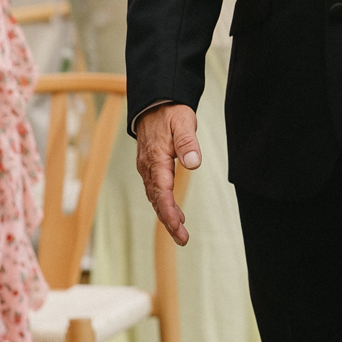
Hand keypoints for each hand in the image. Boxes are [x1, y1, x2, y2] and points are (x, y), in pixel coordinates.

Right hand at [134, 104, 200, 246]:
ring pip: (155, 197)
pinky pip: (155, 190)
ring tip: (180, 232)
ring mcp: (147, 168)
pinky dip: (163, 204)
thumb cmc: (171, 112)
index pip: (162, 191)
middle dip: (168, 221)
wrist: (154, 102)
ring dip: (166, 215)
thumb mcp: (183, 122)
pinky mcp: (150, 167)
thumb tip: (194, 163)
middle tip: (182, 239)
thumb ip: (188, 143)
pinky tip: (173, 213)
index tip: (178, 227)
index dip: (169, 211)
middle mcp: (148, 167)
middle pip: (157, 199)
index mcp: (156, 159)